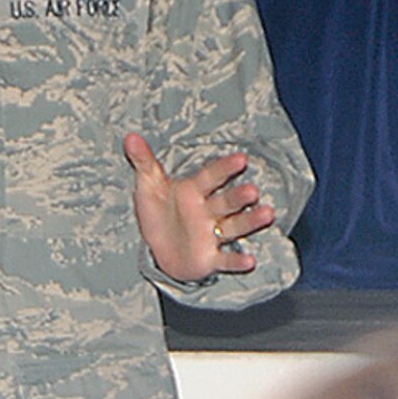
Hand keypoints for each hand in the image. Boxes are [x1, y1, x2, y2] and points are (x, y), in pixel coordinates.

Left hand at [123, 132, 275, 282]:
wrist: (159, 250)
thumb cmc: (159, 212)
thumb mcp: (149, 186)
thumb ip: (143, 161)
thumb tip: (129, 137)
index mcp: (194, 191)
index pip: (211, 177)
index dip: (224, 168)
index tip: (241, 159)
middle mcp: (208, 211)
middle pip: (226, 202)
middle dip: (239, 197)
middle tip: (253, 191)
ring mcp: (211, 235)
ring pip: (234, 226)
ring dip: (250, 221)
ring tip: (267, 214)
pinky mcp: (210, 258)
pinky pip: (225, 259)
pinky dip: (236, 261)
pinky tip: (250, 261)